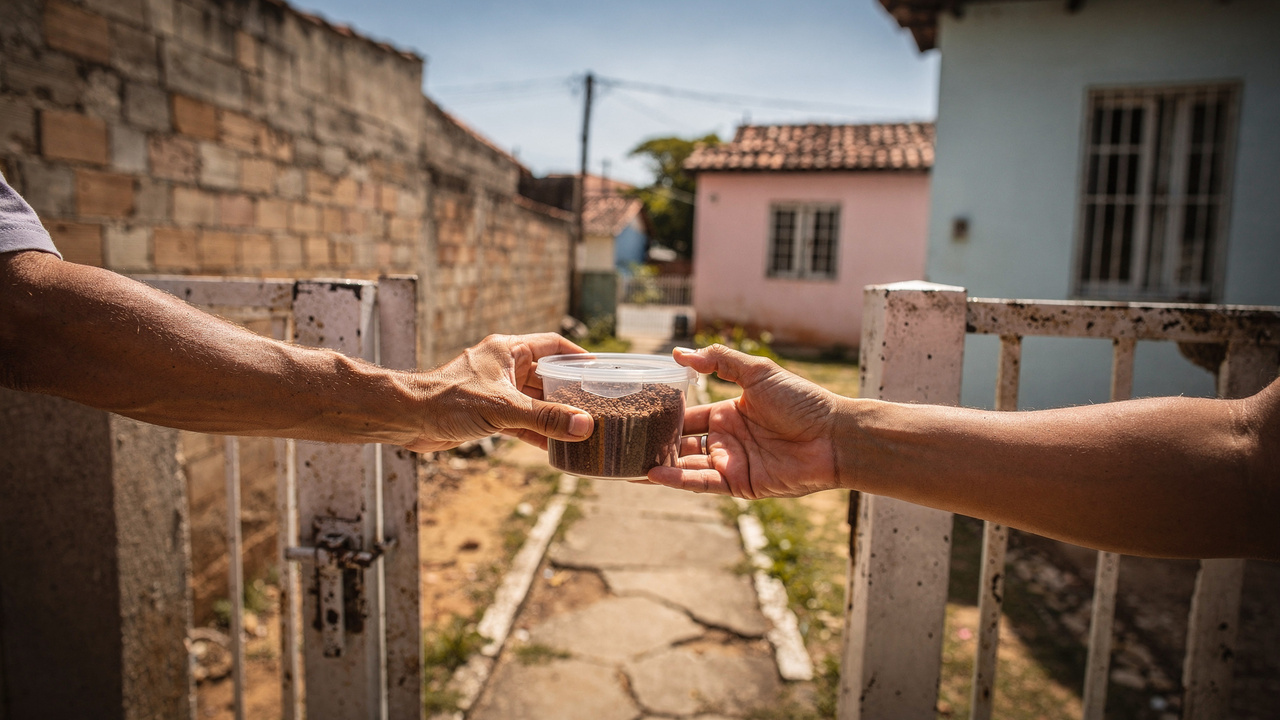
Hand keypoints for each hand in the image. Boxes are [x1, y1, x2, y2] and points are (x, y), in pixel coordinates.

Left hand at [406, 333, 593, 451]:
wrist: (407, 419)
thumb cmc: (448, 400)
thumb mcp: (504, 408)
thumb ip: (545, 418)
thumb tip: (584, 425)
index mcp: (508, 350)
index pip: (555, 346)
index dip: (579, 358)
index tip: (601, 373)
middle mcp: (504, 366)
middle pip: (548, 376)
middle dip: (571, 393)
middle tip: (598, 407)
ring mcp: (496, 390)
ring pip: (535, 401)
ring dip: (555, 416)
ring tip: (582, 430)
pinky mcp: (488, 413)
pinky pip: (522, 420)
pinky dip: (537, 431)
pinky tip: (555, 446)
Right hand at [643, 345, 842, 497]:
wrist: (834, 435)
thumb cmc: (802, 401)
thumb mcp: (758, 372)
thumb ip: (719, 361)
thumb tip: (679, 353)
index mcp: (728, 413)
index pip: (687, 415)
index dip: (662, 415)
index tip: (633, 413)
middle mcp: (726, 440)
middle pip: (681, 443)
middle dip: (653, 444)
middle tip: (619, 442)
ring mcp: (732, 463)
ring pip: (686, 465)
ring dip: (657, 464)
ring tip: (624, 462)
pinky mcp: (740, 485)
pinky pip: (703, 483)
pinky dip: (678, 479)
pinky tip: (653, 474)